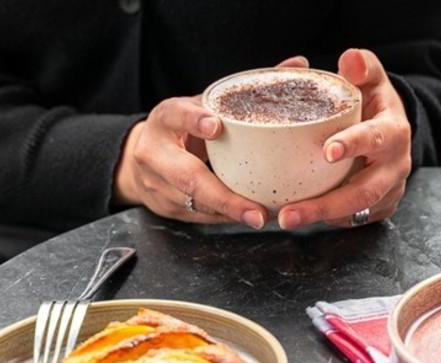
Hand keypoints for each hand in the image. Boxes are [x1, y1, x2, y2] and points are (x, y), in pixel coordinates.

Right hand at [114, 56, 308, 227]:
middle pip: (188, 179)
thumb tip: (297, 65)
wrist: (143, 159)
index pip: (175, 115)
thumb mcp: (203, 104)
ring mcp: (160, 186)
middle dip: (225, 199)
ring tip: (265, 218)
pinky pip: (204, 218)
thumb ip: (247, 91)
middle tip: (258, 213)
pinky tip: (257, 218)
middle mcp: (157, 154)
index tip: (216, 124)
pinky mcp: (171, 209)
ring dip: (233, 214)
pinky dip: (231, 218)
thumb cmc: (184, 127)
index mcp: (164, 120)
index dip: (193, 119)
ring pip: (198, 205)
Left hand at [278, 49, 411, 229]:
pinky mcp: (379, 209)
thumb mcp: (373, 80)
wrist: (393, 134)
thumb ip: (363, 66)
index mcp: (394, 132)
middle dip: (326, 205)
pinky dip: (326, 220)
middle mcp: (395, 167)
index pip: (377, 138)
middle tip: (289, 213)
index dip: (354, 144)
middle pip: (363, 192)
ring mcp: (389, 192)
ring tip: (287, 219)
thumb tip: (349, 59)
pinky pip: (352, 220)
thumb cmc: (375, 105)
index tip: (327, 152)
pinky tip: (300, 217)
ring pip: (355, 212)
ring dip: (320, 218)